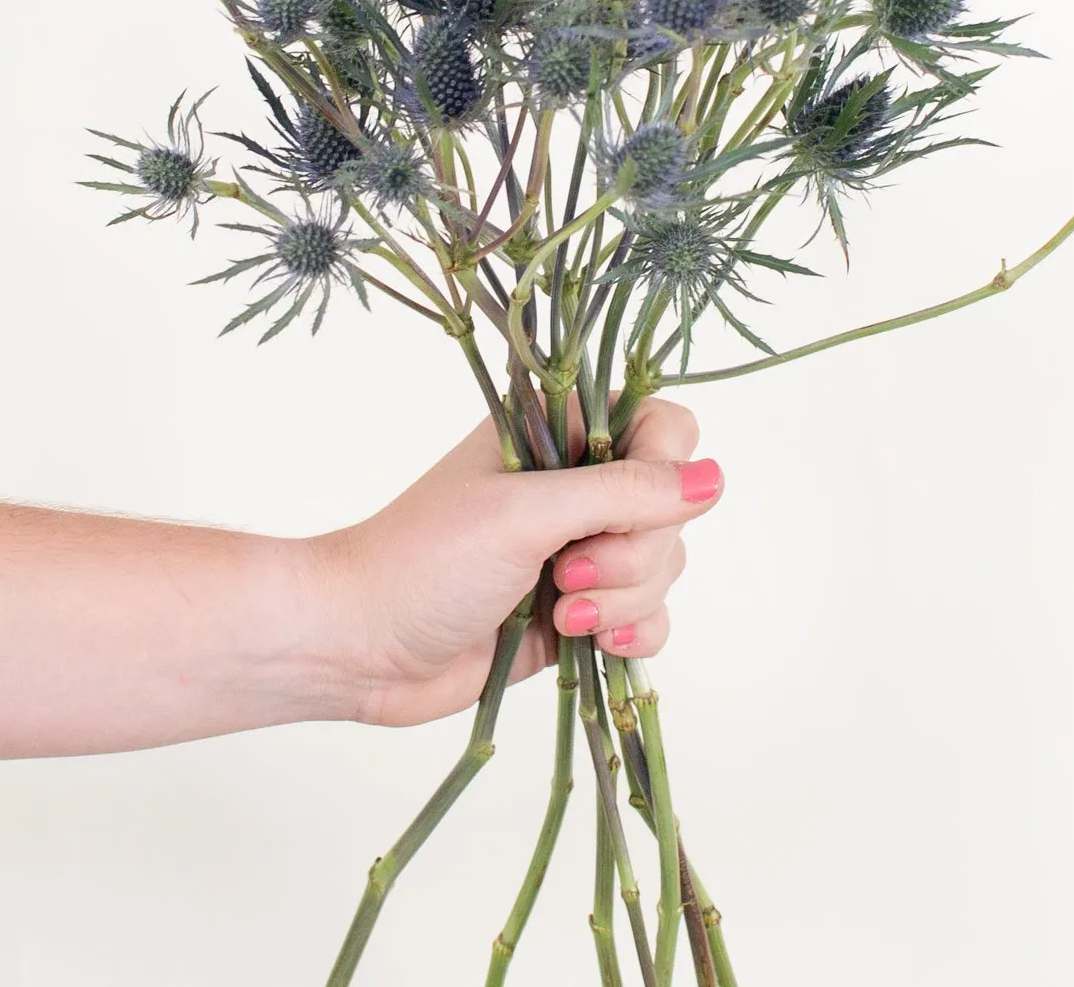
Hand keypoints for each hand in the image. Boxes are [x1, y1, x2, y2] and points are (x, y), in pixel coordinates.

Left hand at [304, 397, 719, 726]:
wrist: (359, 646)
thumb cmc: (425, 559)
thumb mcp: (526, 513)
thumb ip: (625, 491)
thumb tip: (714, 479)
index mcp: (558, 435)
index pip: (662, 427)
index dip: (663, 468)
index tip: (624, 505)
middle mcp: (577, 488)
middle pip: (672, 508)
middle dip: (633, 553)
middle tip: (565, 571)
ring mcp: (581, 552)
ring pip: (665, 567)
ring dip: (623, 599)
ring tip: (558, 614)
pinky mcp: (582, 614)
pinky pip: (650, 618)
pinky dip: (633, 634)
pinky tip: (588, 644)